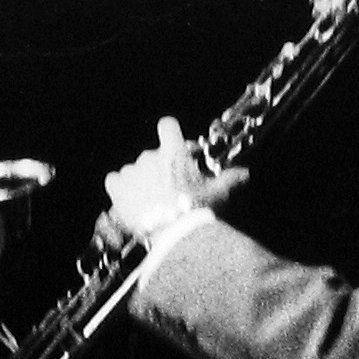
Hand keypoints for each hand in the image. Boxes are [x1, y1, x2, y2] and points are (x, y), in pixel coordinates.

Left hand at [101, 117, 248, 241]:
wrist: (173, 232)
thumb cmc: (196, 210)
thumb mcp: (215, 194)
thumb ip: (228, 180)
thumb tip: (245, 174)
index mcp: (174, 151)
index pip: (167, 125)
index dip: (169, 135)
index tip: (174, 150)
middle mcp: (150, 155)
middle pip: (151, 156)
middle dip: (157, 171)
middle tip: (167, 193)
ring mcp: (132, 170)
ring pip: (134, 170)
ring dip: (140, 183)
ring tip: (150, 205)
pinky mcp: (117, 186)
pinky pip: (114, 180)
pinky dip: (120, 189)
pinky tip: (129, 202)